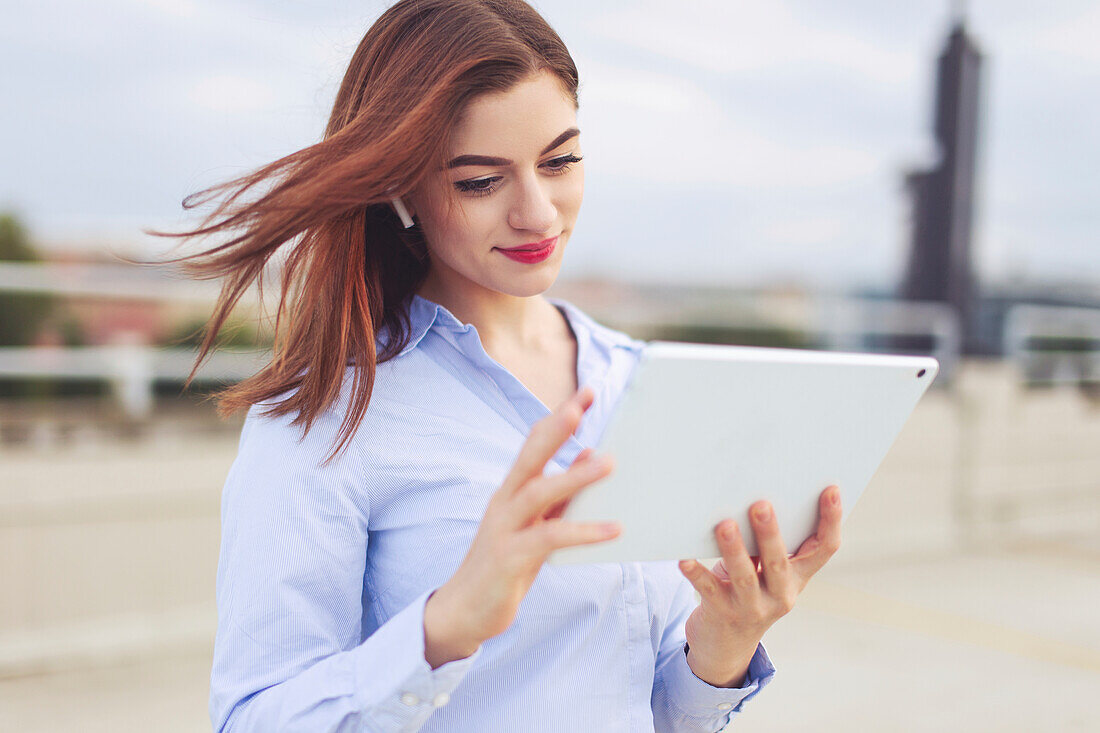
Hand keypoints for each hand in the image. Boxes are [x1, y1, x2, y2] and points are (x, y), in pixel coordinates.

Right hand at [423, 386, 619, 667]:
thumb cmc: (505, 565)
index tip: (588, 391)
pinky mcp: (510, 557)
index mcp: (512, 490)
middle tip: (583, 404)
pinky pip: (549, 538)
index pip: (535, 443)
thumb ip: (560, 495)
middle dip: (556, 427)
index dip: (560, 416)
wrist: (465, 611)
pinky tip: (613, 529)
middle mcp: (505, 501)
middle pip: (530, 455)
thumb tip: (589, 456)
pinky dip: (582, 531)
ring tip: (608, 463)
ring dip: (573, 475)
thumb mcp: (535, 525)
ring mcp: (504, 528)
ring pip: (538, 492)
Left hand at [678, 486, 842, 686]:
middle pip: (778, 562)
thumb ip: (768, 544)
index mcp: (798, 577)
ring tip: (725, 526)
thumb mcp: (768, 572)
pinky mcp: (722, 613)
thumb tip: (756, 498)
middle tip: (760, 505)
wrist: (727, 646)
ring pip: (744, 577)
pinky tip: (684, 559)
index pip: (824, 548)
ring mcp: (752, 607)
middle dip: (770, 533)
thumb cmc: (748, 592)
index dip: (831, 520)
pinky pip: (708, 589)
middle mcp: (781, 595)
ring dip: (734, 549)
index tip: (831, 489)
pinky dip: (697, 573)